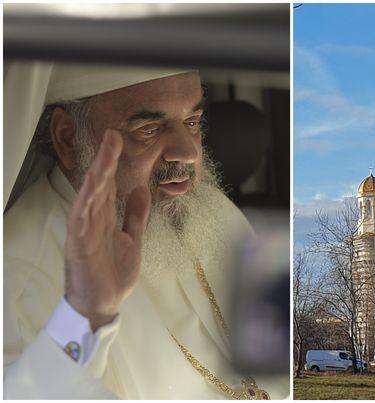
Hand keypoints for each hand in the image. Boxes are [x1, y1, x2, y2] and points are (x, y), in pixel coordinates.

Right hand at [64, 130, 150, 331]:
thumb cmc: (112, 274)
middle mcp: (92, 222)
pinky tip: (89, 190)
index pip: (108, 185)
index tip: (118, 140)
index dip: (112, 163)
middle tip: (113, 137)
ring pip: (89, 200)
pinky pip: (80, 223)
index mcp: (104, 219)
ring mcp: (84, 234)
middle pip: (98, 186)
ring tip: (103, 157)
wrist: (103, 305)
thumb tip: (140, 189)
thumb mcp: (132, 239)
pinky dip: (84, 205)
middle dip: (105, 162)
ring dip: (95, 177)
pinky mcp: (80, 248)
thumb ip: (135, 216)